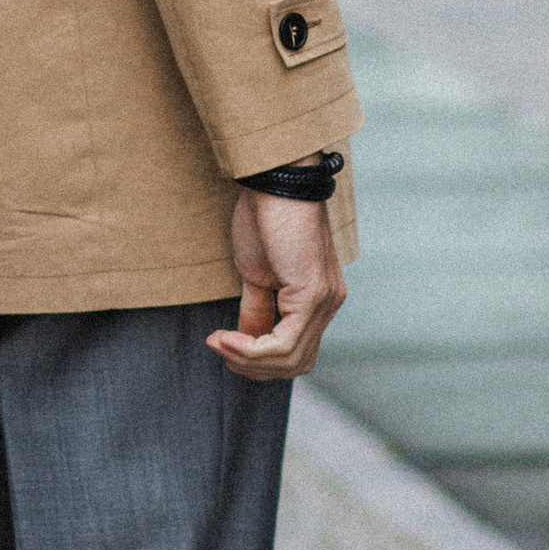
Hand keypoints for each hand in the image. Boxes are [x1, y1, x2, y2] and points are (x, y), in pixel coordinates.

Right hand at [208, 175, 344, 380]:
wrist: (275, 181)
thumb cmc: (265, 217)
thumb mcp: (257, 273)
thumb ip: (258, 308)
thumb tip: (246, 338)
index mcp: (318, 299)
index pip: (296, 351)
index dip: (259, 361)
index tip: (225, 348)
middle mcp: (328, 304)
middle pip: (296, 363)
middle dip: (253, 367)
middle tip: (222, 351)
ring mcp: (324, 301)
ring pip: (290, 359)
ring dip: (248, 360)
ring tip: (220, 343)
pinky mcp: (312, 294)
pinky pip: (284, 343)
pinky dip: (251, 349)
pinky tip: (227, 339)